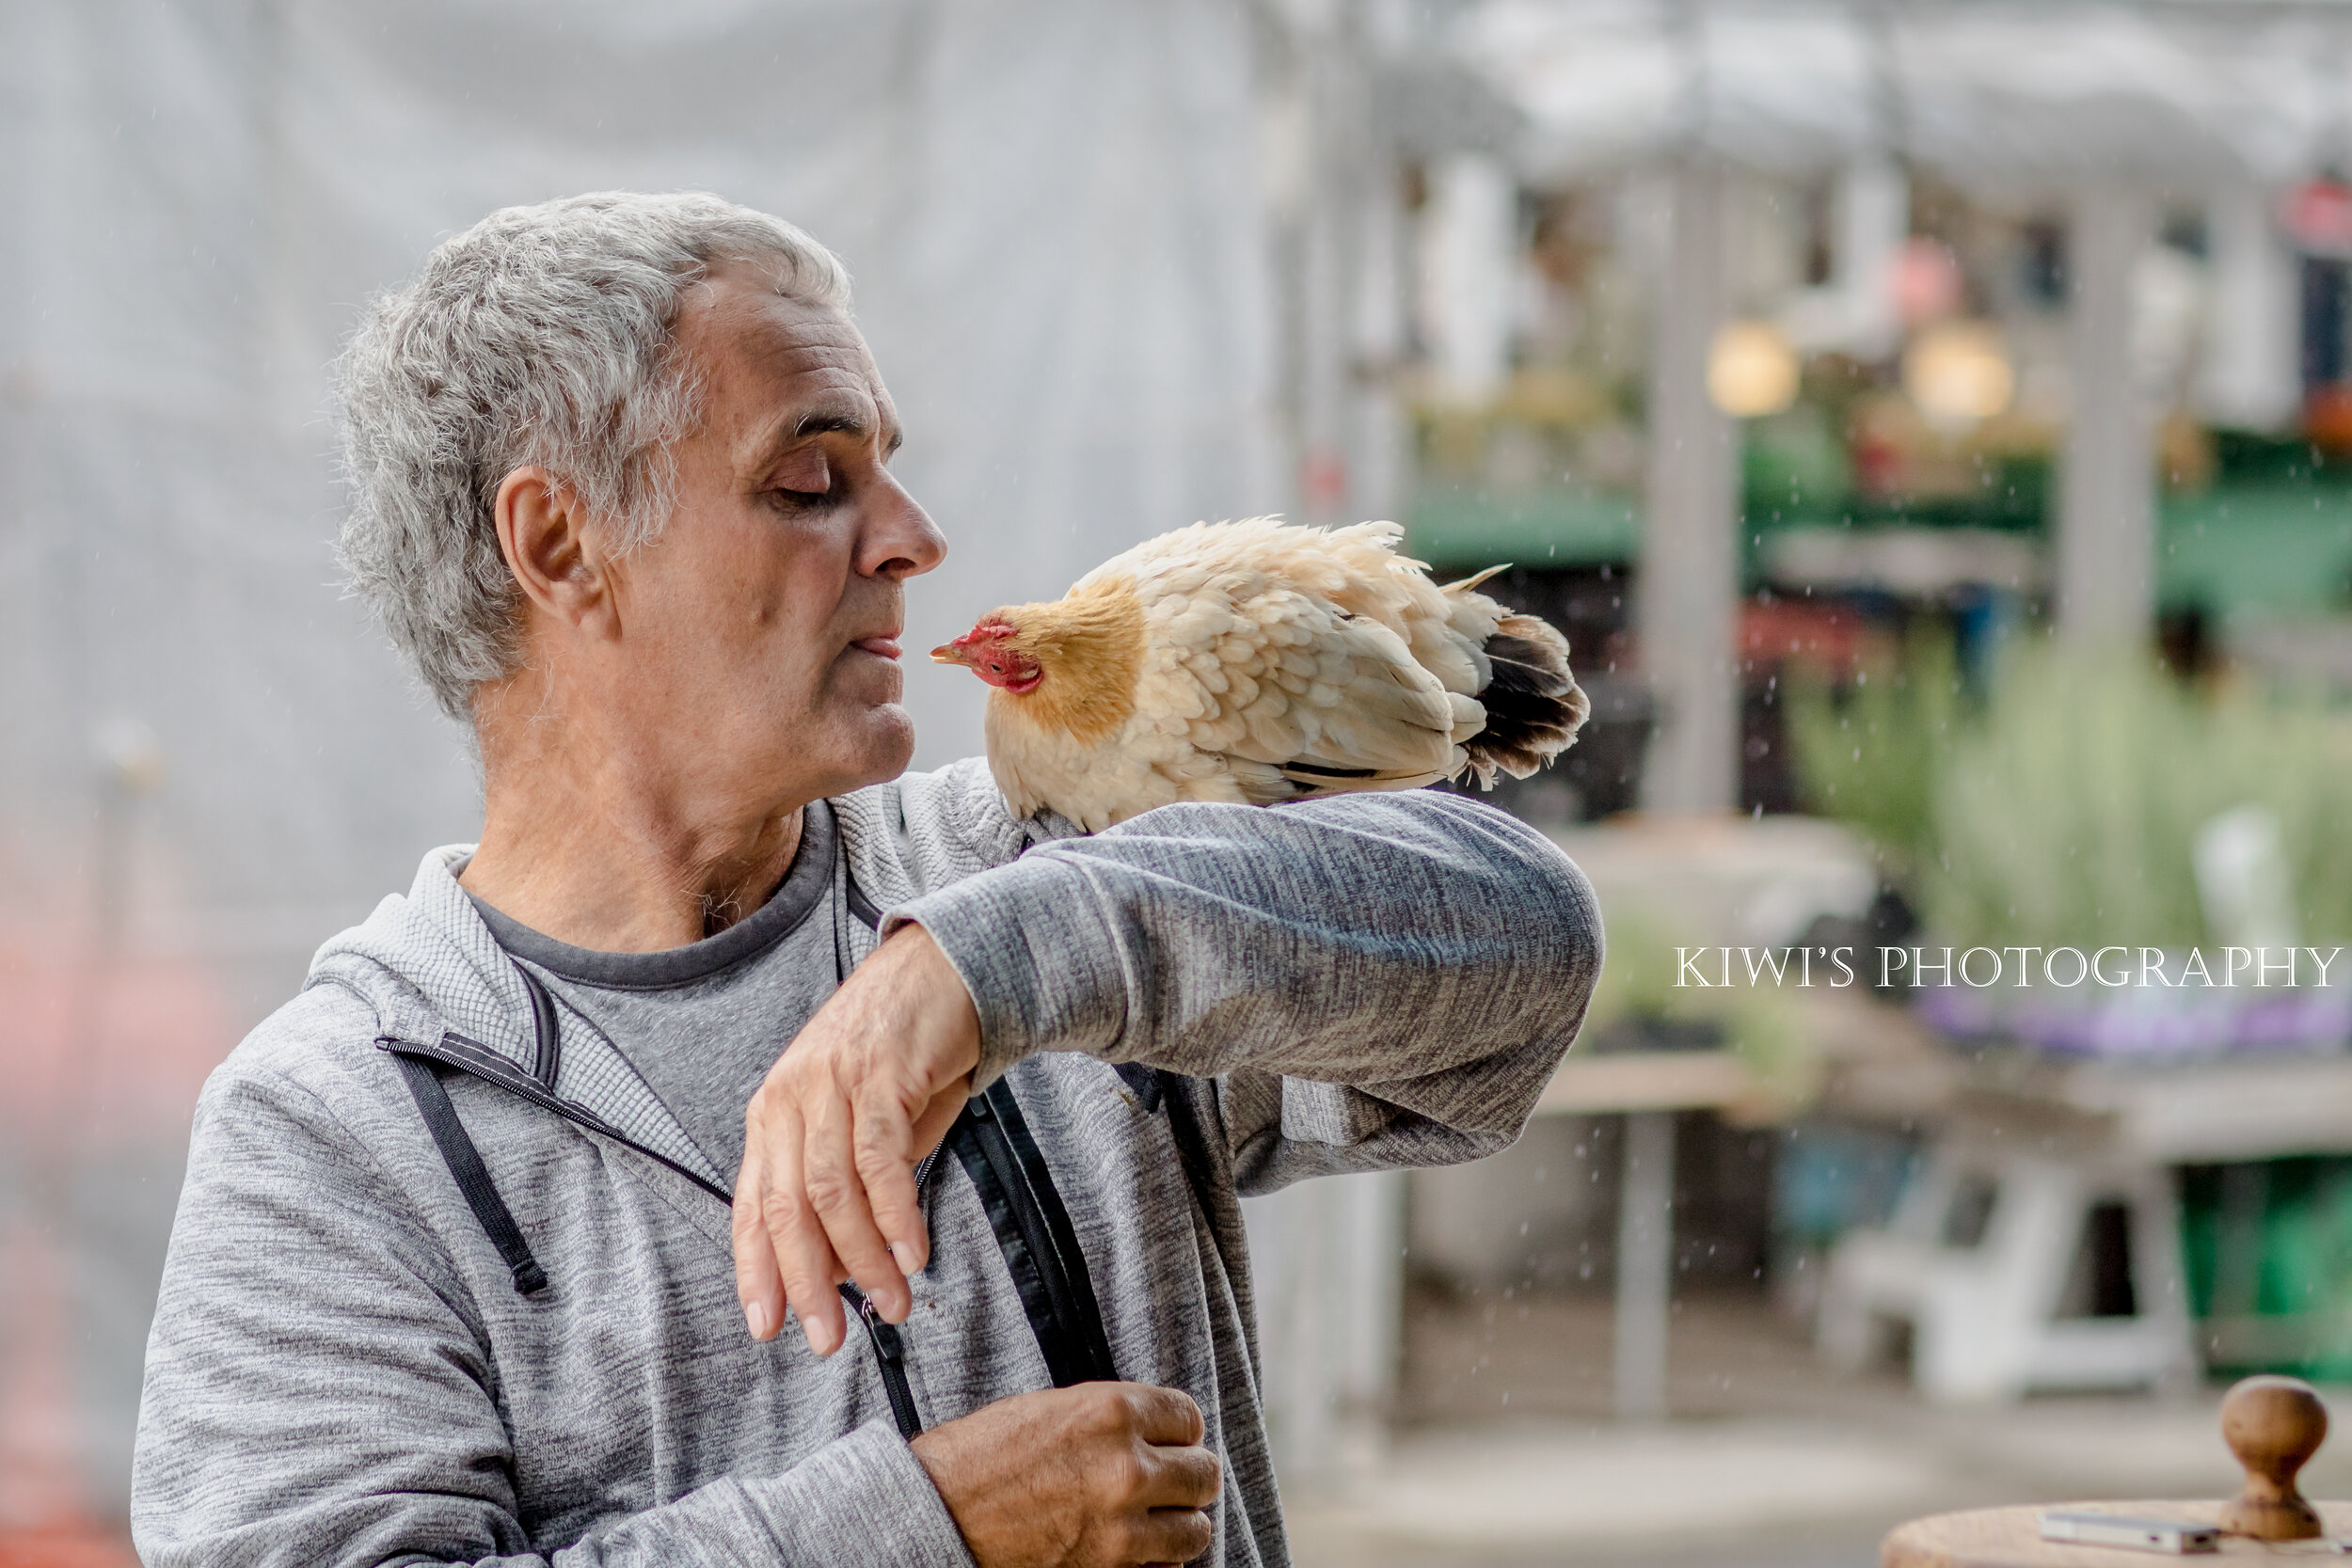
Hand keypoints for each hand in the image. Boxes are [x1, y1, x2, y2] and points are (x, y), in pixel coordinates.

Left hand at [733, 923, 978, 1354]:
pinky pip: (881, 1158)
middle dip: (807, 1283)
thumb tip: (837, 1270)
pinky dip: (896, 1213)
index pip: (752, 1205)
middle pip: (786, 1208)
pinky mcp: (879, 1073)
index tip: (768, 1326)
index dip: (757, 1270)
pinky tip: (914, 1253)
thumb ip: (846, 1191)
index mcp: (772, 1113)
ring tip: (892, 1304)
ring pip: (832, 1192)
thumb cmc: (906, 1056)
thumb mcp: (862, 1126)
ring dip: (863, 1260)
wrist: (945, 969)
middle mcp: (790, 1097)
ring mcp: (831, 1082)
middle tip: (829, 1338)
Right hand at [911, 1384, 1219, 1567]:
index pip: (1188, 1417)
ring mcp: (1122, 1526)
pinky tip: (1137, 1549)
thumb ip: (1110, 1418)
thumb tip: (1152, 1432)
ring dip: (1179, 1523)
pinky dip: (1159, 1562)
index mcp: (1112, 1412)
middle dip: (1188, 1477)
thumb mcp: (1050, 1410)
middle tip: (1170, 1481)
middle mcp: (1127, 1467)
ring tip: (1157, 1519)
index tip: (1173, 1441)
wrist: (936, 1513)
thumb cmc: (980, 1458)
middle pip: (1203, 1473)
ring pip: (1195, 1529)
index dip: (1180, 1431)